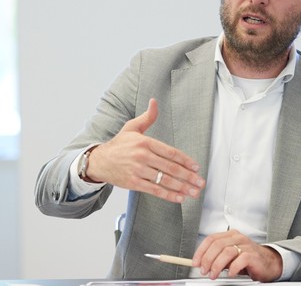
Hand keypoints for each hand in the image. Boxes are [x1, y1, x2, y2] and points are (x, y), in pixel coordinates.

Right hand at [85, 98, 204, 202]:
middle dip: (188, 176)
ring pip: (164, 180)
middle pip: (170, 168)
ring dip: (182, 187)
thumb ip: (147, 117)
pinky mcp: (133, 183)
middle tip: (200, 182)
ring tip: (194, 192)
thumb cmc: (118, 145)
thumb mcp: (132, 127)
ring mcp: (138, 171)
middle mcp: (142, 156)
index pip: (170, 152)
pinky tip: (179, 198)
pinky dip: (168, 195)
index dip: (186, 160)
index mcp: (145, 142)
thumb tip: (155, 102)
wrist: (99, 161)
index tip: (196, 167)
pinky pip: (154, 190)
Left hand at [192, 229, 282, 281]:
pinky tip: (230, 274)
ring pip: (226, 251)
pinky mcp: (253, 255)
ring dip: (217, 265)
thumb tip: (202, 262)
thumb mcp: (230, 256)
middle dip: (207, 259)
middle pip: (217, 245)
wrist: (268, 262)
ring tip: (214, 275)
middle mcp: (237, 237)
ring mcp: (246, 245)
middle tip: (204, 271)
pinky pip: (240, 259)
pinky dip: (233, 268)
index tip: (195, 262)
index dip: (201, 251)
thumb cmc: (248, 259)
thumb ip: (218, 257)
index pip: (211, 239)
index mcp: (230, 235)